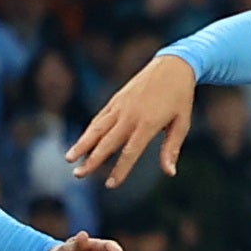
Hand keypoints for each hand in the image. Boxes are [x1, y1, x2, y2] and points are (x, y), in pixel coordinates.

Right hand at [67, 56, 198, 187]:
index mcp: (148, 123)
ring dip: (82, 144)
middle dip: (92, 160)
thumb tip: (170, 173)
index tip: (111, 185)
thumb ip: (171, 148)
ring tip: (68, 158)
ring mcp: (120, 106)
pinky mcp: (116, 99)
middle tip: (78, 175)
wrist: (172, 66)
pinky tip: (81, 142)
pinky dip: (89, 131)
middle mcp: (130, 115)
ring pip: (97, 128)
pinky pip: (100, 118)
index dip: (120, 169)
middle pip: (107, 142)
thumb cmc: (180, 97)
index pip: (131, 151)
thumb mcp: (182, 123)